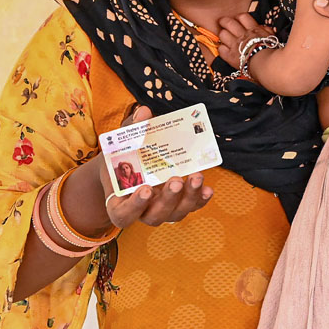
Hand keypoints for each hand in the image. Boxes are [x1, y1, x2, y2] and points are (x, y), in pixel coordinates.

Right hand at [99, 106, 213, 227]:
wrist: (131, 166)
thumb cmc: (124, 157)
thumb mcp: (123, 143)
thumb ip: (132, 130)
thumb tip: (144, 112)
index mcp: (120, 202)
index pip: (123, 214)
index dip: (135, 206)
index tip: (146, 189)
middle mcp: (142, 210)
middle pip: (154, 216)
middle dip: (168, 199)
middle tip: (176, 180)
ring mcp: (163, 209)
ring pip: (176, 213)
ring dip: (189, 197)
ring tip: (196, 176)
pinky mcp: (180, 203)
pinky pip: (192, 206)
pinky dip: (201, 198)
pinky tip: (208, 188)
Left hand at [216, 13, 273, 69]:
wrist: (266, 65)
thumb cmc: (271, 52)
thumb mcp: (272, 38)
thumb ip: (266, 30)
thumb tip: (262, 27)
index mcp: (253, 30)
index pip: (242, 17)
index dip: (238, 17)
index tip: (237, 20)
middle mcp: (242, 35)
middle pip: (229, 23)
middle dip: (224, 21)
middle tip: (223, 23)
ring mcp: (235, 45)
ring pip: (222, 34)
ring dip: (223, 35)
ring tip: (224, 37)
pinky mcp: (230, 56)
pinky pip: (220, 49)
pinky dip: (222, 49)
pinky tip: (225, 50)